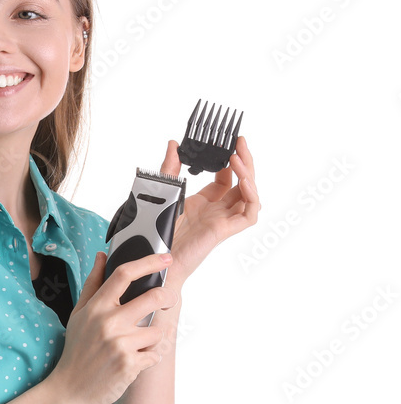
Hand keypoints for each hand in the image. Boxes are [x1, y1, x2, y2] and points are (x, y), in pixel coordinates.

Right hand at [50, 251, 179, 403]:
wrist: (69, 392)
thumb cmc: (75, 352)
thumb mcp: (78, 315)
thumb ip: (92, 284)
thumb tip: (102, 256)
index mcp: (96, 307)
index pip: (124, 274)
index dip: (149, 262)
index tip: (165, 259)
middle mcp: (109, 323)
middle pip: (153, 297)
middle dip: (167, 298)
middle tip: (167, 301)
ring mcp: (120, 344)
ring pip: (157, 330)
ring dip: (151, 338)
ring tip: (133, 347)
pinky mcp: (130, 364)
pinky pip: (155, 354)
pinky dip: (148, 358)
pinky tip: (131, 363)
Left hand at [160, 135, 260, 286]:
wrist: (152, 261)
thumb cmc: (156, 234)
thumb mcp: (164, 193)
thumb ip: (169, 170)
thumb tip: (173, 144)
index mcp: (201, 202)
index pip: (225, 178)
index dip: (229, 161)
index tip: (227, 143)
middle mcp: (215, 211)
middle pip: (241, 183)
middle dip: (244, 161)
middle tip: (240, 141)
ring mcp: (221, 220)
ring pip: (249, 196)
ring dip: (249, 175)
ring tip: (239, 157)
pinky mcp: (223, 231)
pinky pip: (248, 215)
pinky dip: (252, 198)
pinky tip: (244, 182)